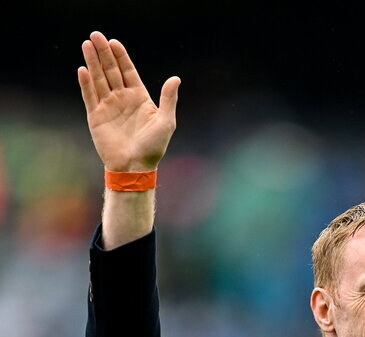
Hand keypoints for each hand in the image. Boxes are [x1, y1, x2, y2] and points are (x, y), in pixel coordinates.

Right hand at [78, 31, 179, 170]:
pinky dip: (86, 83)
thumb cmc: (153, 148)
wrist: (135, 168)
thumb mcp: (165, 122)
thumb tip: (176, 79)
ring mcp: (108, 107)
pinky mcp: (96, 117)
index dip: (121, 56)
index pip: (128, 71)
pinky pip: (90, 96)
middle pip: (111, 71)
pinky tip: (83, 69)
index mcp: (139, 98)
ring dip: (93, 62)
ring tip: (87, 45)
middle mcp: (122, 99)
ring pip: (99, 79)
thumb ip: (168, 99)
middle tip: (96, 35)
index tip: (114, 42)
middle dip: (104, 53)